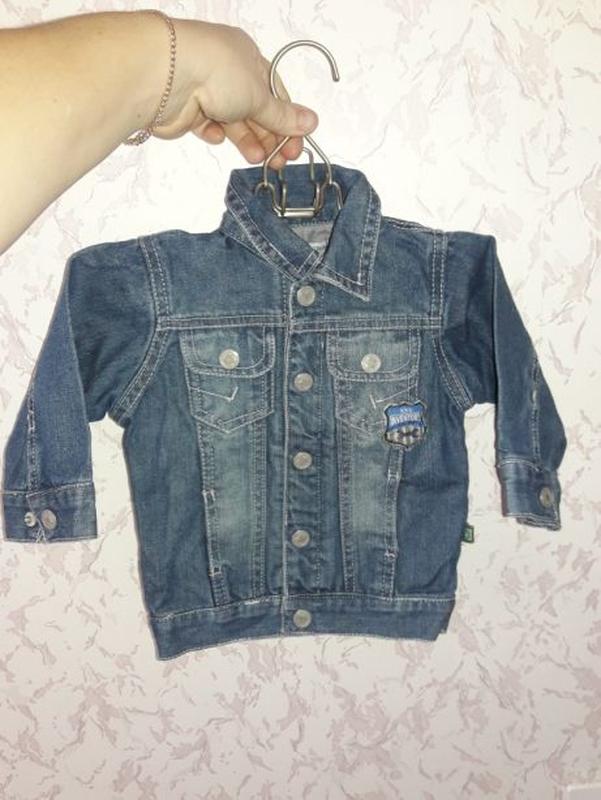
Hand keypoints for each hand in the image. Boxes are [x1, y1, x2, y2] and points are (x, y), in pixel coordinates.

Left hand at [149, 19, 318, 169]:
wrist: (166, 75)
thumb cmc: (219, 72)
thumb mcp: (259, 96)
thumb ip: (283, 116)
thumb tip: (312, 123)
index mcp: (248, 58)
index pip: (275, 92)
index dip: (287, 120)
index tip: (296, 146)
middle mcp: (228, 72)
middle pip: (256, 111)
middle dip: (269, 137)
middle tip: (280, 162)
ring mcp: (206, 91)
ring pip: (233, 122)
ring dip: (248, 141)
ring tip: (257, 159)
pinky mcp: (188, 110)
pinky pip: (207, 126)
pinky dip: (215, 134)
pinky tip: (217, 137)